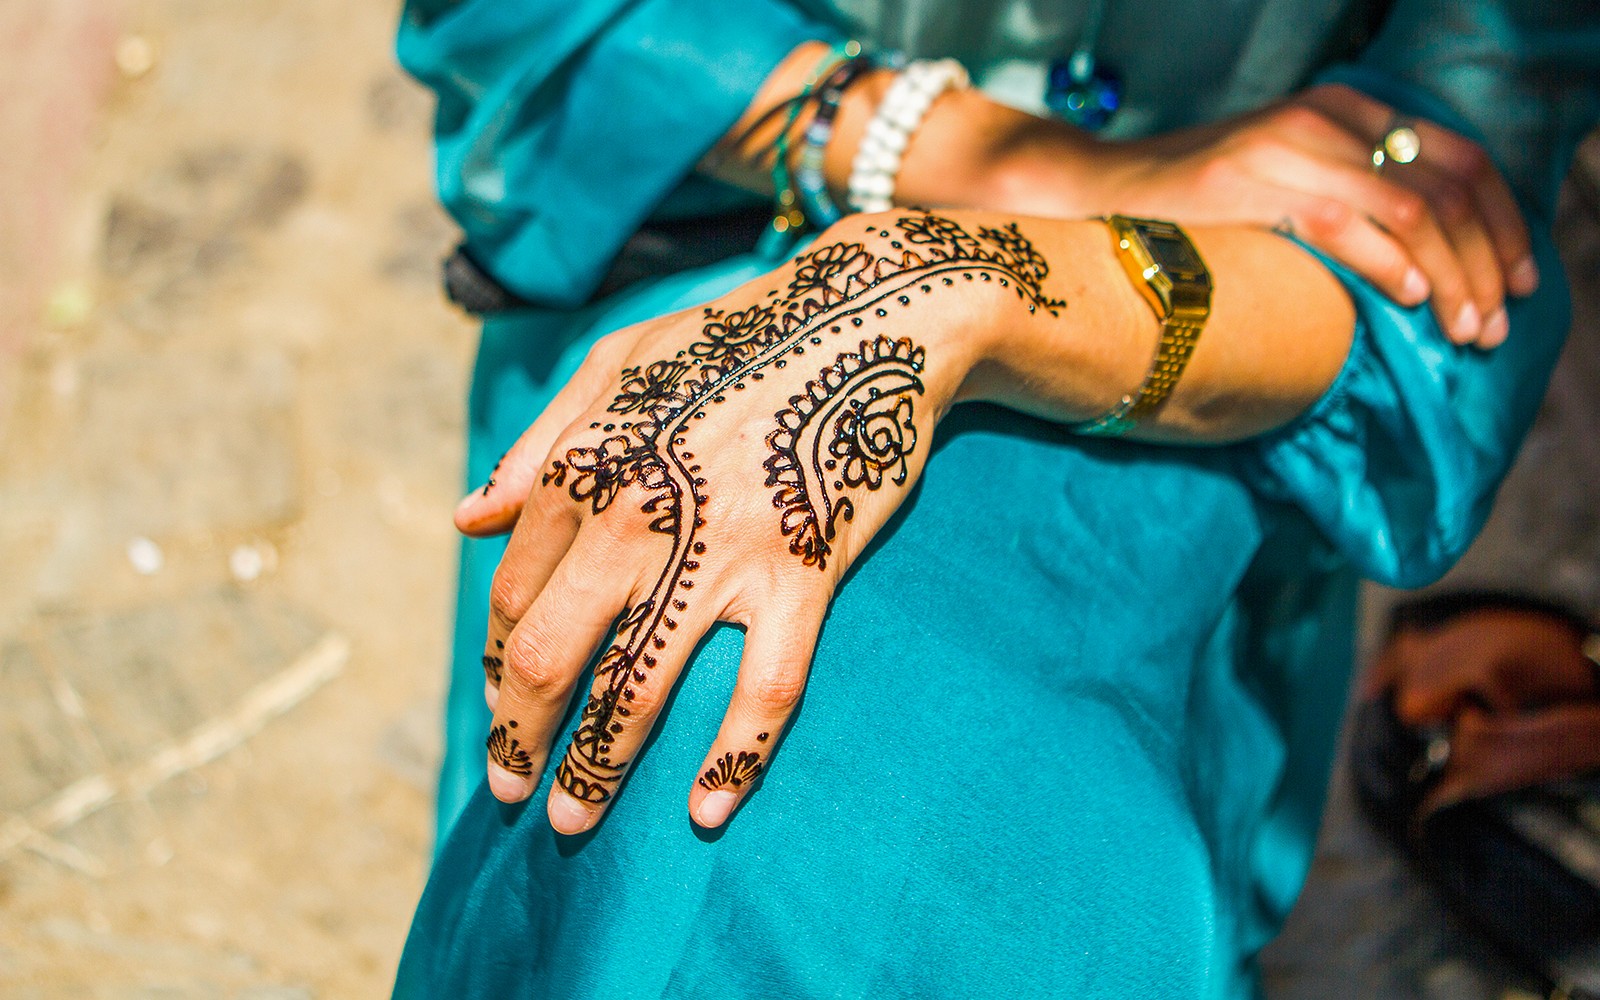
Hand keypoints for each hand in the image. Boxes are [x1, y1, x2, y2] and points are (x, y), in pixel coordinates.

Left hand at [454, 212, 1062, 832]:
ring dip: (595, 772)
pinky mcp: (802, 573)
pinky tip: (704, 811)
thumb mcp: (616, 365)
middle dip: (520, 740)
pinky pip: (764, 689)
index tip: (504, 709)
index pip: (515, 596)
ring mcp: (721, 551)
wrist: (864, 316)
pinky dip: (732, 760)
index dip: (499, 666)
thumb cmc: (731, 336)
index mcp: (583, 468)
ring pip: (639, 691)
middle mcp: (636, 517)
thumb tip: (466, 521)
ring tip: (571, 826)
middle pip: (551, 659)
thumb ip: (538, 444)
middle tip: (509, 794)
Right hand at [963, 83, 1534, 347]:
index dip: (1503, 225)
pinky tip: (1412, 302)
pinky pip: (1345, 221)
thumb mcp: (1285, 192)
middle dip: (1488, 261)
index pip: (1459, 160)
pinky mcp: (1250, 182)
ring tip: (1463, 329)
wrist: (1091, 195)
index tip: (1521, 283)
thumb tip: (1423, 269)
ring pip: (1413, 206)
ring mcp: (1288, 145)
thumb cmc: (1190, 212)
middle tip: (1495, 326)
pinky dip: (1390, 264)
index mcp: (1346, 112)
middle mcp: (1327, 117)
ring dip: (1453, 275)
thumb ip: (1348, 206)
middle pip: (1448, 185)